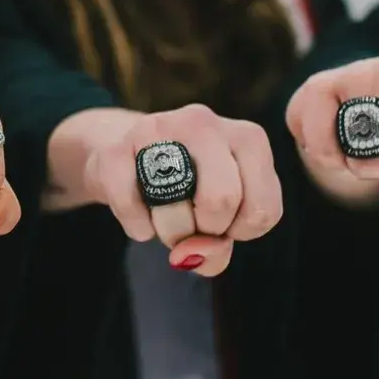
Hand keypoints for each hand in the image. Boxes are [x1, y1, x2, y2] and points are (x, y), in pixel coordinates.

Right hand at [45, 105, 281, 276]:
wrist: (125, 153)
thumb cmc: (187, 190)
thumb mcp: (222, 216)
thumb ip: (219, 249)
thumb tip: (189, 253)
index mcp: (248, 138)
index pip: (262, 210)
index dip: (240, 232)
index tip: (226, 222)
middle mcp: (206, 124)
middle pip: (221, 201)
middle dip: (205, 230)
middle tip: (194, 223)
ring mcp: (158, 128)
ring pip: (174, 205)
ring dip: (169, 231)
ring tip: (166, 216)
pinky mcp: (117, 146)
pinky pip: (131, 205)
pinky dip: (137, 227)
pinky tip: (140, 217)